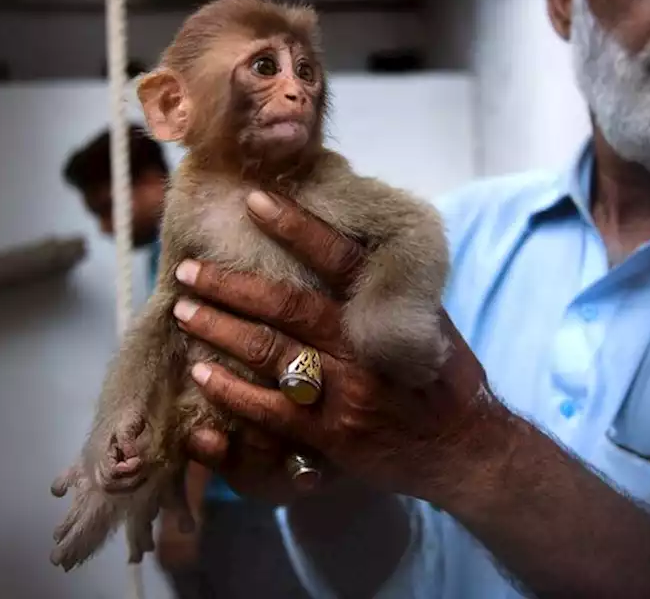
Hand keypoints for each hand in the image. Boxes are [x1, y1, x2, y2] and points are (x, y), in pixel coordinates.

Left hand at [176, 191, 509, 503]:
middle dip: (230, 285)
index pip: (338, 258)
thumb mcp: (425, 321)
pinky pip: (270, 413)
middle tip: (187, 269)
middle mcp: (363, 348)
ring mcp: (346, 394)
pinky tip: (201, 375)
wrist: (464, 448)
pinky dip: (231, 393)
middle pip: (287, 306)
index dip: (296, 226)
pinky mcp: (332, 437)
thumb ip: (382, 291)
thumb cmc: (441, 378)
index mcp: (387, 311)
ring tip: (184, 311)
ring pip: (270, 354)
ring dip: (220, 331)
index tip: (255, 200)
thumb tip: (339, 242)